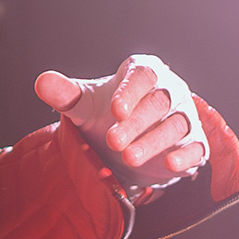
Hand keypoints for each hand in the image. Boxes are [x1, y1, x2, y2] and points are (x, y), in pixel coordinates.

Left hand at [34, 55, 209, 192]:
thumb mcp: (84, 106)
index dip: (130, 92)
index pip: (143, 75)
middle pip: (159, 102)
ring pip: (176, 126)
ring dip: (154, 142)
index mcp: (145, 72)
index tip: (114, 110)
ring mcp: (185, 117)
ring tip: (129, 157)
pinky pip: (196, 147)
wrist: (126, 144)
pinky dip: (187, 156)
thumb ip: (66, 94)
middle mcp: (170, 91)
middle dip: (137, 123)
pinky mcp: (194, 143)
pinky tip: (171, 165)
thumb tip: (42, 82)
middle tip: (113, 141)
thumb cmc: (107, 115)